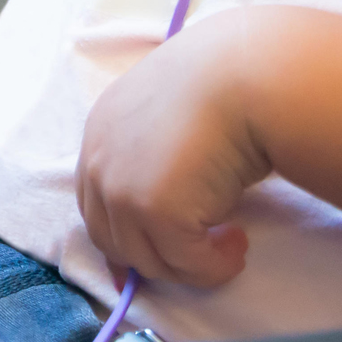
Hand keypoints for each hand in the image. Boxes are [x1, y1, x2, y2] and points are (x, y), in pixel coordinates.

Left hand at [74, 11, 280, 289]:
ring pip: (147, 260)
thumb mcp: (172, 114)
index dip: (126, 234)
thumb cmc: (224, 83)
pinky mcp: (153, 211)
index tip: (160, 252)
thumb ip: (156, 152)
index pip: (95, 202)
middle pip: (112, 240)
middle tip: (203, 247)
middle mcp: (99, 162)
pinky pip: (185, 264)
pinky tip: (239, 243)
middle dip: (158, 254)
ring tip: (231, 241)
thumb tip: (174, 195)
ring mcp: (121, 189)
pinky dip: (214, 267)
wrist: (245, 74)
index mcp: (100, 131)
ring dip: (191, 263)